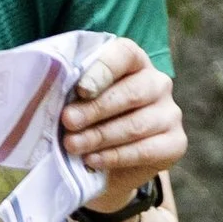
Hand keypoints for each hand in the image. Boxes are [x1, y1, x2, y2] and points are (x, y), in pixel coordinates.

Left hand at [58, 38, 184, 193]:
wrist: (104, 167)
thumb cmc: (85, 123)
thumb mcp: (74, 104)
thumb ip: (69, 93)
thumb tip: (47, 92)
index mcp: (133, 63)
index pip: (124, 54)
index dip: (103, 69)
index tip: (81, 89)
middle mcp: (157, 83)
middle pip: (132, 92)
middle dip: (96, 109)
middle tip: (68, 122)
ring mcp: (170, 113)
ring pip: (137, 124)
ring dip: (101, 136)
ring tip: (73, 145)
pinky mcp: (175, 143)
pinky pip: (146, 149)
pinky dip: (116, 156)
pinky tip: (93, 160)